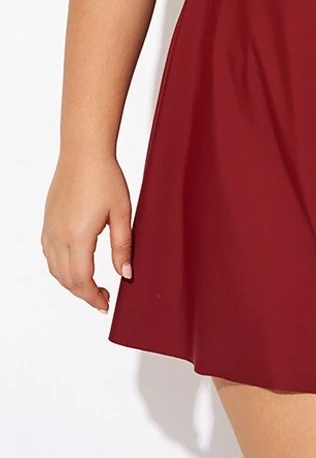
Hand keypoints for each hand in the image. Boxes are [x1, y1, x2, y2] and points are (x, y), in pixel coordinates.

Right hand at [41, 154, 132, 312]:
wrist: (83, 153)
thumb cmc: (105, 177)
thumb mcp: (122, 213)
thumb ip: (123, 246)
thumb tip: (125, 274)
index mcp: (78, 236)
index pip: (82, 280)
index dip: (93, 297)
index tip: (105, 304)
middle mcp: (59, 236)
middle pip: (66, 280)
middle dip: (84, 294)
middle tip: (102, 298)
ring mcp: (50, 229)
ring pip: (55, 270)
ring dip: (71, 283)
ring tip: (91, 285)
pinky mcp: (48, 222)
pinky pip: (49, 255)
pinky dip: (60, 268)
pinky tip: (76, 265)